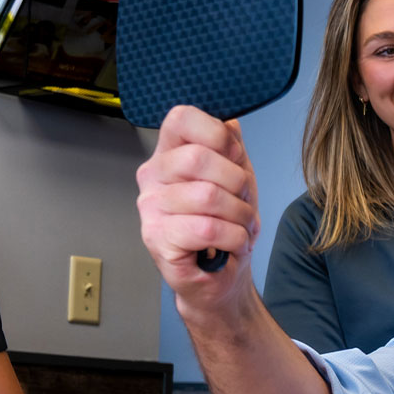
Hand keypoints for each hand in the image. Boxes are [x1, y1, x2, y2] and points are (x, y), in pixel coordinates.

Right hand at [135, 106, 260, 300]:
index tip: (233, 155)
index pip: (181, 118)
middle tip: (242, 201)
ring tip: (240, 226)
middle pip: (198, 158)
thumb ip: (230, 144)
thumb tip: (228, 120)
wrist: (223, 274)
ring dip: (239, 214)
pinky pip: (207, 228)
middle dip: (236, 181)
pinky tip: (231, 244)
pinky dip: (233, 238)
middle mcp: (153, 176)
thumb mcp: (236, 175)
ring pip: (207, 196)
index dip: (216, 134)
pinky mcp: (158, 239)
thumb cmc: (225, 224)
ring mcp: (151, 208)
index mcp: (169, 153)